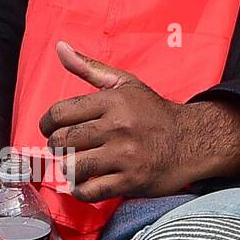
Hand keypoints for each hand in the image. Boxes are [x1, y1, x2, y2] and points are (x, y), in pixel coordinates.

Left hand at [39, 41, 239, 201]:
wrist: (193, 141)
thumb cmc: (152, 112)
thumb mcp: (123, 83)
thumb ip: (88, 67)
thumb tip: (60, 47)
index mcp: (112, 102)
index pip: (59, 113)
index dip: (47, 123)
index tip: (50, 129)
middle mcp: (117, 128)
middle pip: (62, 141)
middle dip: (55, 146)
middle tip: (63, 148)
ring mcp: (125, 156)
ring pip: (73, 166)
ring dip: (67, 168)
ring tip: (74, 164)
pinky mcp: (132, 181)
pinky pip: (90, 191)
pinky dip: (80, 190)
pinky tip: (84, 183)